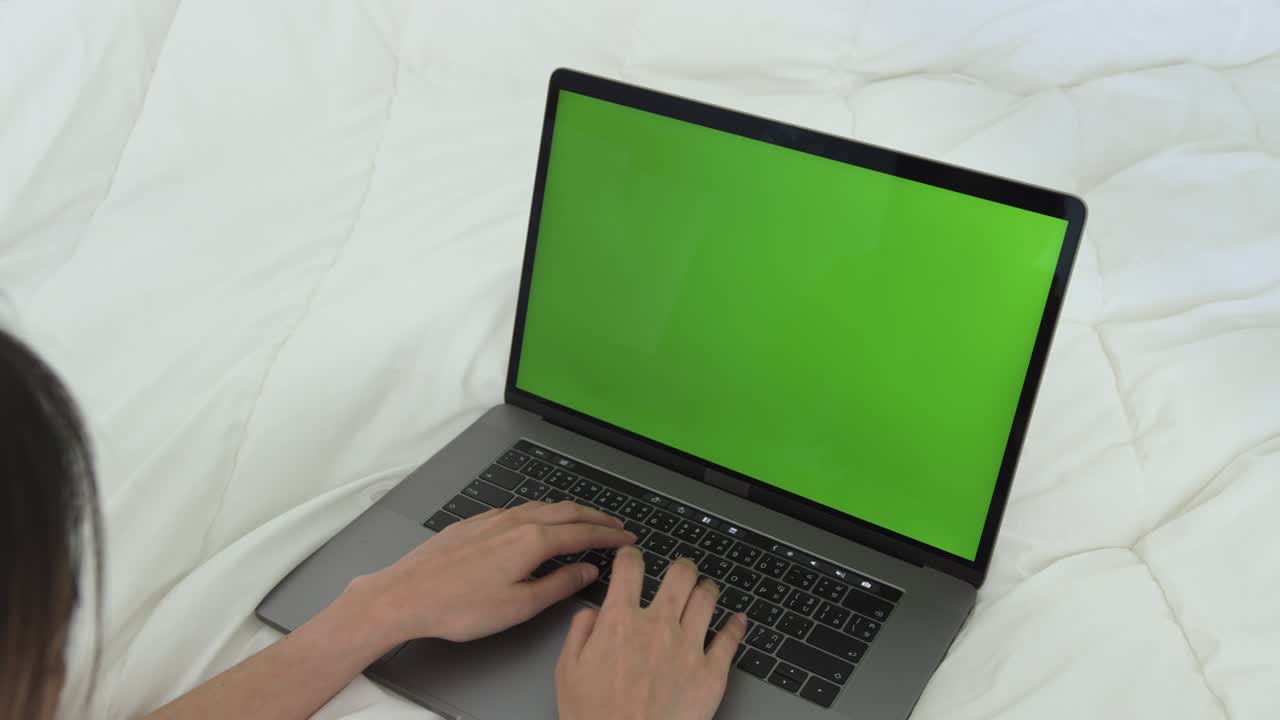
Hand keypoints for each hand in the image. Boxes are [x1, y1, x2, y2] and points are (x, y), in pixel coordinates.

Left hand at [354, 501, 636, 644]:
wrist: (406, 594)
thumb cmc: (458, 606)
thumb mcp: (519, 606)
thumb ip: (558, 586)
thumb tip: (586, 572)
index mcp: (532, 541)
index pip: (582, 533)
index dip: (609, 535)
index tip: (627, 537)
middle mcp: (515, 521)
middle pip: (566, 512)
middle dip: (596, 517)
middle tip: (616, 525)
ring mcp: (493, 518)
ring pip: (542, 506)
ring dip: (570, 512)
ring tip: (584, 520)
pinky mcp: (474, 522)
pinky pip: (519, 508)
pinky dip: (542, 512)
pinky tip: (537, 521)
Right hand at [556, 546, 748, 719]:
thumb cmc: (595, 718)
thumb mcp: (567, 670)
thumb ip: (581, 631)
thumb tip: (594, 612)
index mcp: (620, 621)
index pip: (631, 567)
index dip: (631, 556)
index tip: (633, 558)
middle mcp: (658, 626)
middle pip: (680, 574)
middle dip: (681, 568)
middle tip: (681, 572)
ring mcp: (689, 647)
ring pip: (707, 598)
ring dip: (706, 590)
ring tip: (705, 591)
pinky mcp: (712, 672)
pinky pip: (731, 638)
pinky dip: (736, 624)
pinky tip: (737, 620)